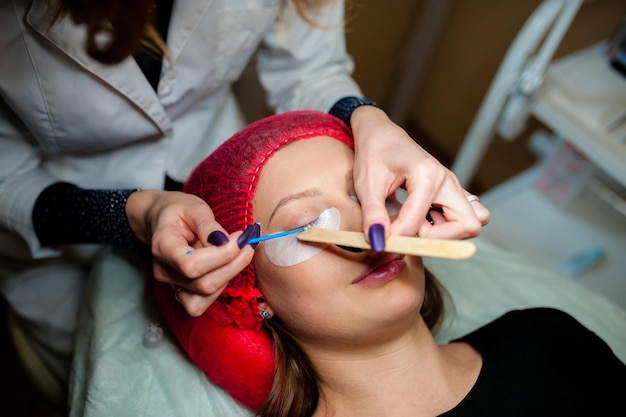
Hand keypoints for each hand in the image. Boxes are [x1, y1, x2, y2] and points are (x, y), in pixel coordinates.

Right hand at [126, 190, 254, 315]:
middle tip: (247, 243)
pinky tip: (228, 265)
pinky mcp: (183, 292)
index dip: (221, 256)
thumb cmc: (179, 211)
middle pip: (203, 285)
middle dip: (233, 265)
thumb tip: (225, 243)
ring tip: (238, 252)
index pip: (191, 265)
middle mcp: (164, 271)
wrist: (163, 219)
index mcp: (162, 247)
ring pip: (206, 296)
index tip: (239, 238)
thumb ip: (208, 225)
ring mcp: (173, 284)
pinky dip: (222, 284)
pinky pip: (205, 301)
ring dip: (230, 275)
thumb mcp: (193, 207)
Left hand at [349, 106, 489, 240]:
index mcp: (427, 175)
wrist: (381, 135)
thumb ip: (373, 215)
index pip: (420, 225)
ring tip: (418, 223)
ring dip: (447, 234)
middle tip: (411, 231)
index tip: (382, 237)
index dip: (400, 237)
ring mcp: (453, 186)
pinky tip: (423, 219)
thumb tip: (377, 242)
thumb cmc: (374, 154)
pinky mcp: (452, 192)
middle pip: (468, 226)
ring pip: (472, 223)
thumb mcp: (367, 184)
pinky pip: (466, 217)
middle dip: (439, 239)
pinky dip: (448, 227)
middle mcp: (447, 180)